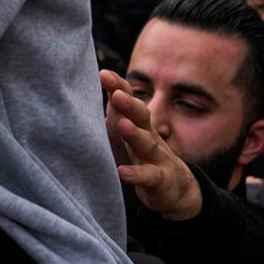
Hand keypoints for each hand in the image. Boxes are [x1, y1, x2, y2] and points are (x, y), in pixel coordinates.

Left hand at [102, 70, 203, 221]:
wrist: (176, 188)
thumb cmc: (142, 155)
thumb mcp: (127, 133)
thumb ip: (113, 114)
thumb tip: (88, 92)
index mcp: (139, 123)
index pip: (130, 101)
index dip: (119, 87)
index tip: (104, 74)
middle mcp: (149, 136)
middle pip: (141, 117)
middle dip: (129, 104)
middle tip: (117, 94)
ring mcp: (157, 158)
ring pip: (147, 144)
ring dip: (135, 134)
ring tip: (123, 125)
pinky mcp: (160, 181)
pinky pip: (149, 176)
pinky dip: (136, 174)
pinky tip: (123, 172)